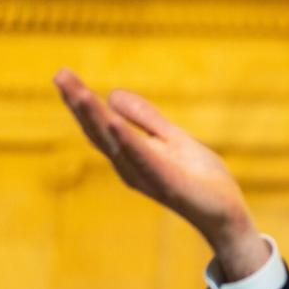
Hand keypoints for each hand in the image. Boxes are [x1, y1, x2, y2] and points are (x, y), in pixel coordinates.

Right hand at [53, 68, 268, 280]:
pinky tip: (114, 122)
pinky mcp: (169, 184)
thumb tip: (113, 94)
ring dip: (96, 117)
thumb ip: (146, 119)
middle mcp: (132, 167)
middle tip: (59, 74)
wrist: (228, 214)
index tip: (62, 74)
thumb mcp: (173, 139)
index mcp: (132, 155)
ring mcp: (148, 177)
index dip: (81, 101)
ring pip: (116, 143)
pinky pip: (145, 160)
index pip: (101, 124)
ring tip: (79, 93)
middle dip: (80, 104)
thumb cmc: (202, 180)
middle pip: (100, 132)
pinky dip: (128, 141)